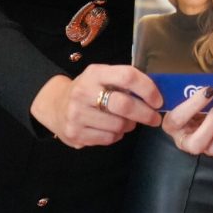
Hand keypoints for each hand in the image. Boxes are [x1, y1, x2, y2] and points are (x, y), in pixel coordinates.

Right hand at [28, 64, 162, 148]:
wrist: (55, 106)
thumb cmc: (88, 90)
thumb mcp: (102, 78)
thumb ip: (124, 83)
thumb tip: (155, 96)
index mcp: (95, 73)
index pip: (127, 76)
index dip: (147, 89)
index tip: (157, 100)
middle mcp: (83, 91)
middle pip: (124, 105)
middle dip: (145, 114)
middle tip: (154, 118)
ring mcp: (77, 114)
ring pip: (118, 125)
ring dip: (129, 126)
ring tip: (126, 122)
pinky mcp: (75, 133)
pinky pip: (109, 139)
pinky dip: (116, 135)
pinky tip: (111, 128)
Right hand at [161, 86, 212, 156]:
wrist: (192, 107)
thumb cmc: (184, 97)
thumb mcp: (180, 92)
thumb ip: (187, 88)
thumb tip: (209, 87)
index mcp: (172, 124)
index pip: (178, 119)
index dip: (193, 105)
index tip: (209, 90)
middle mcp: (186, 139)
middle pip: (197, 144)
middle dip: (211, 126)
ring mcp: (203, 145)